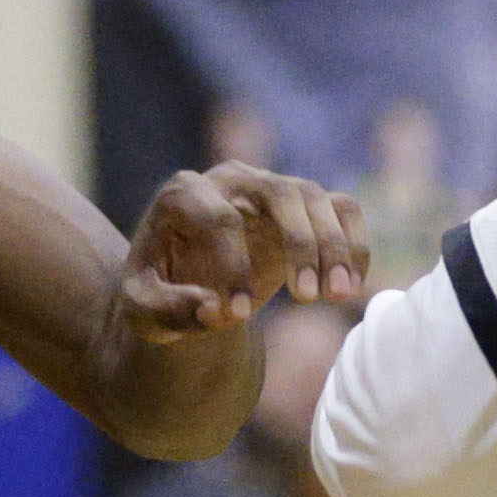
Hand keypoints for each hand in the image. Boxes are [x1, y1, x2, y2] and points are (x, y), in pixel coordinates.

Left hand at [120, 163, 369, 336]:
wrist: (181, 281)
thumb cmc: (157, 290)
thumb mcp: (143, 309)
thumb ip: (169, 311)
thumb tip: (215, 311)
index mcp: (185, 193)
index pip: (218, 218)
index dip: (232, 266)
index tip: (239, 316)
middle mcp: (232, 179)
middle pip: (279, 193)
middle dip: (300, 244)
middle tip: (308, 298)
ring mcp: (272, 188)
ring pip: (316, 198)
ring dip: (335, 245)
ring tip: (337, 296)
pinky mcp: (302, 208)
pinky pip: (342, 210)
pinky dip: (354, 244)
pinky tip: (351, 286)